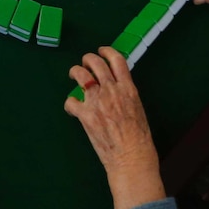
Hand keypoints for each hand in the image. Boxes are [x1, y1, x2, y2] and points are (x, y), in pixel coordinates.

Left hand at [65, 47, 164, 208]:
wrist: (131, 158)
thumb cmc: (139, 139)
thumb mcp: (137, 108)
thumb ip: (125, 94)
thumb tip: (116, 88)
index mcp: (128, 88)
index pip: (117, 59)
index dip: (107, 51)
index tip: (101, 50)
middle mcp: (111, 90)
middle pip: (95, 62)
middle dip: (87, 59)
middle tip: (85, 63)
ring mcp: (97, 101)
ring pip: (79, 74)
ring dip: (75, 72)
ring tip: (74, 75)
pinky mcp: (85, 115)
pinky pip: (70, 101)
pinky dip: (70, 104)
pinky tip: (73, 108)